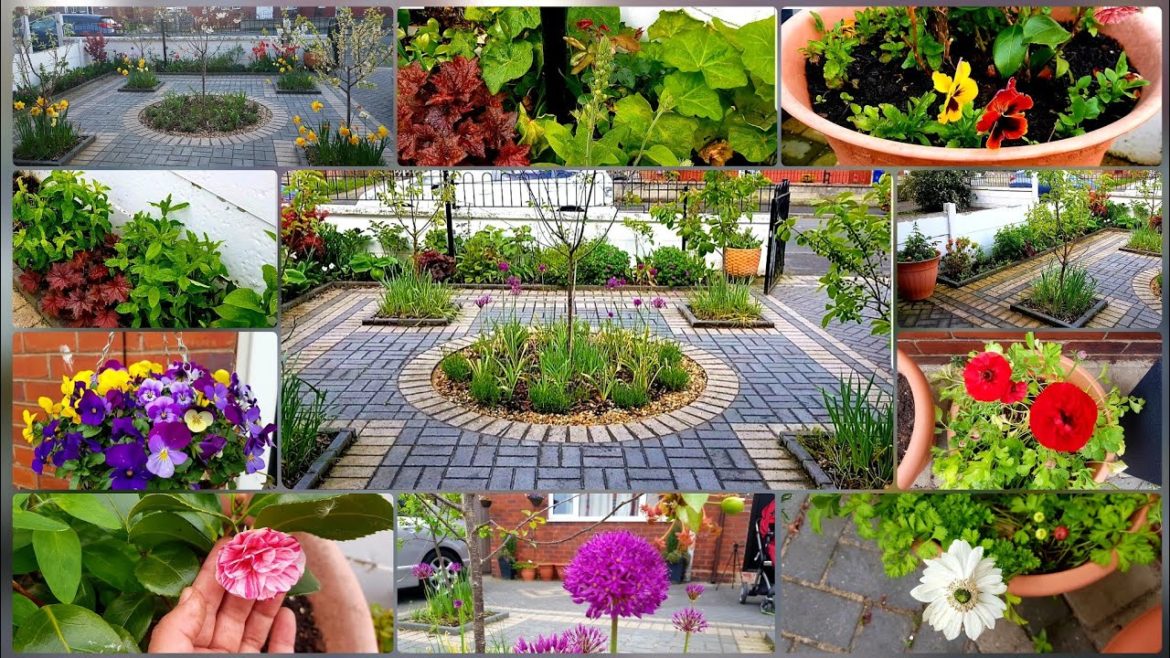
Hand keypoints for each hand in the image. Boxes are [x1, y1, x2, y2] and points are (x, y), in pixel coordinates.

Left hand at [149, 540, 296, 652]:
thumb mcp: (169, 654)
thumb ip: (177, 625)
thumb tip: (192, 593)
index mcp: (184, 646)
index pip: (203, 602)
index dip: (217, 571)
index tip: (230, 544)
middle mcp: (211, 652)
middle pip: (234, 608)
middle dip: (249, 576)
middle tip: (263, 549)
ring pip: (257, 626)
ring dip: (270, 598)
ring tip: (281, 572)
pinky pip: (277, 651)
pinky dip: (285, 633)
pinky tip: (287, 613)